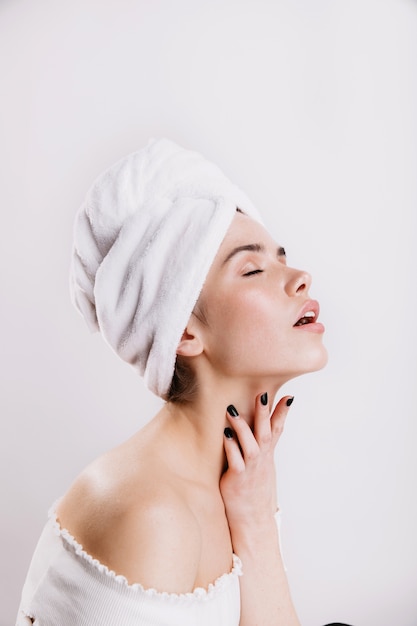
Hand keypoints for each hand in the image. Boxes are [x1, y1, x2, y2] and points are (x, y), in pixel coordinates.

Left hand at [220, 393, 292, 531]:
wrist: (253, 521)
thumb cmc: (253, 489)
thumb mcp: (261, 465)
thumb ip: (260, 445)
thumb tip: (258, 428)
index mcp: (267, 455)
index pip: (277, 430)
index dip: (282, 414)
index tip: (288, 396)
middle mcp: (262, 461)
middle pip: (265, 433)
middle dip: (264, 413)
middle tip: (262, 395)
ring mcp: (251, 470)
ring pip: (250, 445)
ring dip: (242, 427)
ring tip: (232, 410)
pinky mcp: (237, 480)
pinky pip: (236, 460)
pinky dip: (231, 447)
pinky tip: (225, 435)